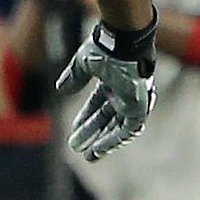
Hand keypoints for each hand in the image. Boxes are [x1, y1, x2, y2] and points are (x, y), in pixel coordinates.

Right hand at [61, 17, 157, 160]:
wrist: (122, 44)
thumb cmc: (105, 49)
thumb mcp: (84, 64)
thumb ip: (74, 77)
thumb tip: (60, 89)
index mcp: (112, 81)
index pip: (98, 105)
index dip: (85, 119)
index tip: (73, 130)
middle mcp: (123, 93)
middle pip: (107, 119)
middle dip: (92, 134)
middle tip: (77, 148)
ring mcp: (132, 101)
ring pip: (117, 128)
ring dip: (102, 141)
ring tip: (87, 155)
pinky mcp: (139, 108)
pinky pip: (128, 130)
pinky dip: (114, 140)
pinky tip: (99, 148)